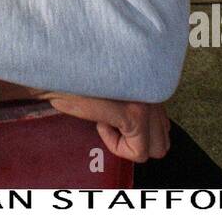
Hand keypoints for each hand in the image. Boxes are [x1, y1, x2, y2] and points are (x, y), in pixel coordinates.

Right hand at [0, 81, 170, 162]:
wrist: (57, 69)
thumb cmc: (78, 77)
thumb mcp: (114, 87)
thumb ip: (134, 100)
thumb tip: (145, 129)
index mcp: (155, 81)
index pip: (164, 128)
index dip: (135, 131)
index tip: (112, 114)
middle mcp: (158, 89)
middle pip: (162, 143)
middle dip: (135, 140)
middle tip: (110, 121)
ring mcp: (149, 102)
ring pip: (154, 150)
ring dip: (127, 142)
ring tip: (106, 120)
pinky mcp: (134, 114)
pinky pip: (137, 151)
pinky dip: (116, 145)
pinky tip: (100, 123)